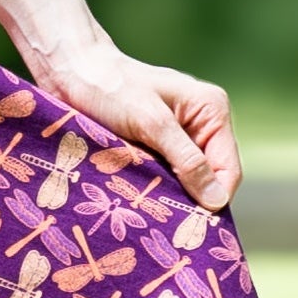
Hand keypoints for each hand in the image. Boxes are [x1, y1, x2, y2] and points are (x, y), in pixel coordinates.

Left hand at [22, 29, 238, 210]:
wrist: (69, 71)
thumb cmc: (110, 88)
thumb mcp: (151, 123)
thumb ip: (186, 160)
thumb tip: (216, 200)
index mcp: (212, 110)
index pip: (228, 169)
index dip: (214, 198)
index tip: (192, 226)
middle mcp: (201, 124)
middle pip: (209, 178)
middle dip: (191, 200)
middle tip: (168, 224)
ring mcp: (179, 136)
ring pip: (186, 181)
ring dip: (171, 196)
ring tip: (152, 215)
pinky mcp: (156, 145)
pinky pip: (166, 176)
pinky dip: (155, 188)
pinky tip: (141, 201)